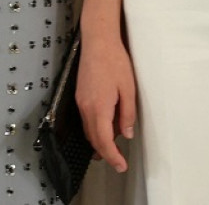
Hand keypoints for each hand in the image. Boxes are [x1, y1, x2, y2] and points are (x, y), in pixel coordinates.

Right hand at [75, 33, 135, 172]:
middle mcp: (86, 108)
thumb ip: (127, 114)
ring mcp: (80, 102)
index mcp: (99, 108)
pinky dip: (95, 128)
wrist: (98, 41)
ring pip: (88, 130)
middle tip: (119, 161)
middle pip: (93, 139)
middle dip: (105, 152)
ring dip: (99, 141)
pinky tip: (106, 126)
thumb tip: (126, 134)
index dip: (112, 156)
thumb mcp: (128, 89)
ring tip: (113, 146)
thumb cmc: (115, 62)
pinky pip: (86, 119)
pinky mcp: (79, 95)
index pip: (103, 141)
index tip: (121, 166)